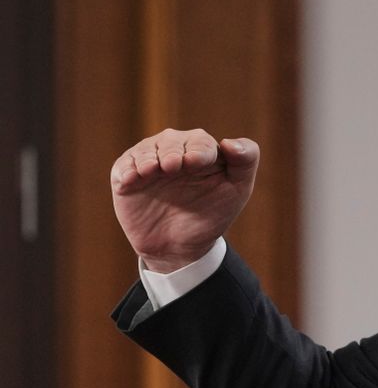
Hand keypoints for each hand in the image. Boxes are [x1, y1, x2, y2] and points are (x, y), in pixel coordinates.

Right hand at [110, 128, 258, 272]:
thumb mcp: (237, 190)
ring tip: (150, 170)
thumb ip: (245, 162)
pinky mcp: (126, 176)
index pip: (200, 141)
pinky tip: (131, 180)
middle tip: (171, 166)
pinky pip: (123, 167)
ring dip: (147, 158)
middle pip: (171, 141)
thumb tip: (229, 142)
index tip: (195, 163)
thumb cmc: (212, 214)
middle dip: (171, 152)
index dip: (198, 150)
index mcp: (202, 150)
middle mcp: (174, 150)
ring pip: (146, 150)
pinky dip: (126, 171)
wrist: (180, 247)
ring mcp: (149, 162)